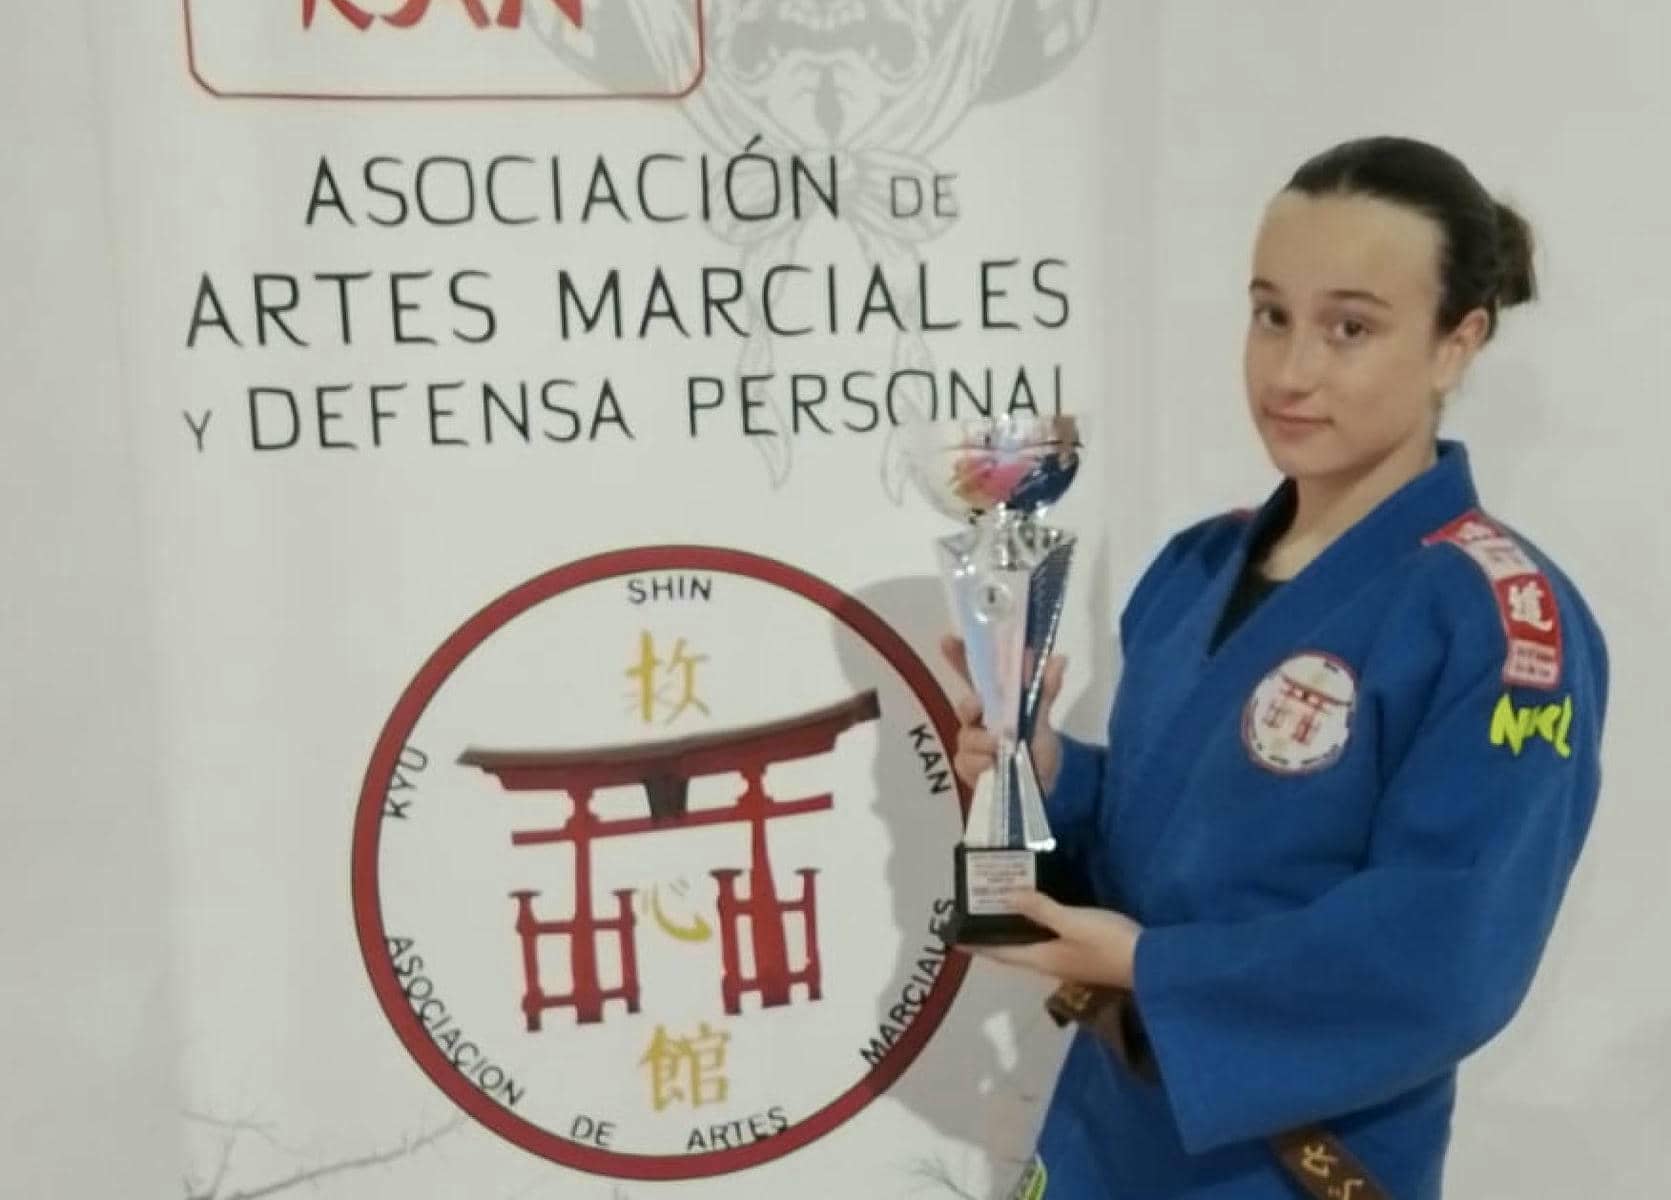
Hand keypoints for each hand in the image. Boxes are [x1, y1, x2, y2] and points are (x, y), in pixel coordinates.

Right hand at [940, 633, 1066, 794]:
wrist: (1043, 783)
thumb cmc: (1038, 744)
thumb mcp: (1043, 717)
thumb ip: (1046, 690)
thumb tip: (1059, 659)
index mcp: (994, 701)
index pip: (973, 674)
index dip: (958, 656)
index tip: (947, 640)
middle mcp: (978, 720)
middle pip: (964, 707)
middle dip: (969, 705)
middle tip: (979, 706)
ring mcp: (972, 745)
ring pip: (965, 737)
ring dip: (981, 740)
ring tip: (998, 746)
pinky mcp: (970, 769)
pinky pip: (965, 763)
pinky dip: (978, 763)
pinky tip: (990, 765)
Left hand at [969, 891, 1141, 989]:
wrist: (1150, 963)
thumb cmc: (1108, 942)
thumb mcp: (1073, 921)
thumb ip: (1041, 909)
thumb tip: (1007, 896)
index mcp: (1041, 958)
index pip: (1000, 953)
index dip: (977, 946)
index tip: (955, 939)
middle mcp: (1048, 963)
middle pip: (1012, 951)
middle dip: (993, 936)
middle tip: (976, 914)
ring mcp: (1065, 961)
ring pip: (1029, 946)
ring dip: (1013, 931)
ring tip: (1001, 908)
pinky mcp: (1080, 954)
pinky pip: (1046, 941)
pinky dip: (1034, 928)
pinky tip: (1037, 914)